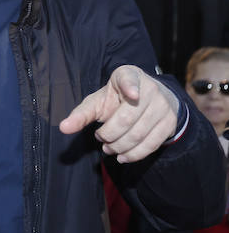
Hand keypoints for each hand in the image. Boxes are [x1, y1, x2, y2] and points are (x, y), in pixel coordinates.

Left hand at [59, 65, 178, 162]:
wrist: (148, 100)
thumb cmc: (118, 100)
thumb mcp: (98, 101)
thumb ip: (82, 114)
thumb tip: (63, 128)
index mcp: (128, 75)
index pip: (129, 79)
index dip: (130, 86)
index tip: (132, 94)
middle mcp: (149, 88)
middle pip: (127, 119)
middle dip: (109, 134)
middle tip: (101, 139)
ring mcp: (163, 106)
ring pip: (139, 134)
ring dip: (120, 147)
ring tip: (109, 149)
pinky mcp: (170, 122)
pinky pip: (152, 144)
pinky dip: (135, 154)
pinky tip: (123, 157)